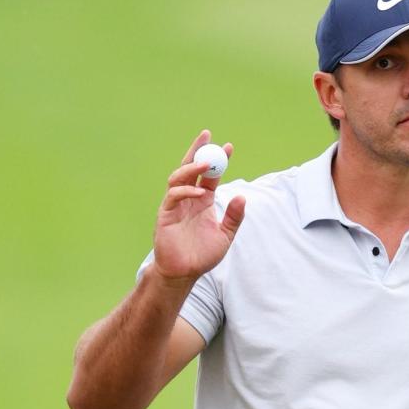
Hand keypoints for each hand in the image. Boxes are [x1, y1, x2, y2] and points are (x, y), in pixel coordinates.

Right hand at [152, 130, 245, 282]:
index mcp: (203, 201)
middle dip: (198, 150)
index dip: (219, 160)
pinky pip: (174, 196)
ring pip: (179, 177)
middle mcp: (188, 199)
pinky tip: (200, 192)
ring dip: (191, 167)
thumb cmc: (203, 255)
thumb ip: (234, 217)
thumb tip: (242, 196)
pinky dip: (186, 191)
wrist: (185, 273)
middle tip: (208, 136)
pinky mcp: (166, 214)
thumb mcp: (225, 235)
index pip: (210, 175)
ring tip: (206, 161)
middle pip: (190, 168)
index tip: (229, 146)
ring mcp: (175, 205)